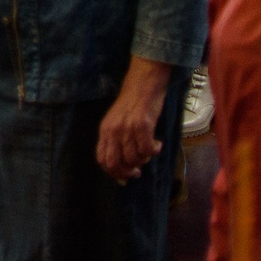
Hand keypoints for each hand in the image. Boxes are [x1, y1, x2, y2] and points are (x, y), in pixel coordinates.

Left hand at [95, 56, 174, 181]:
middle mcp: (113, 131)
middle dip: (127, 172)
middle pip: (115, 163)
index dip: (113, 172)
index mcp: (105, 130)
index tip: (124, 176)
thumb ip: (116, 141)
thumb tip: (123, 168)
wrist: (143, 84)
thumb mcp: (117, 122)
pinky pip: (147, 150)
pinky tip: (157, 144)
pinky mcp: (142, 126)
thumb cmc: (132, 104)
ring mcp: (127, 128)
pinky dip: (154, 151)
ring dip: (144, 159)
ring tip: (149, 150)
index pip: (102, 160)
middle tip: (137, 171)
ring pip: (134, 158)